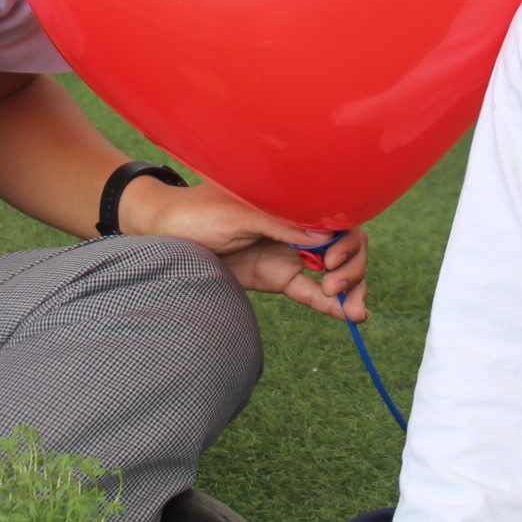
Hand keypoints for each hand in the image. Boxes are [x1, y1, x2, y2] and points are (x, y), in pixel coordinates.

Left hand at [124, 176, 370, 322]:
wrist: (166, 232)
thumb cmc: (199, 211)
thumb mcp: (240, 213)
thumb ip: (280, 225)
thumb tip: (323, 236)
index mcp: (293, 205)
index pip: (338, 220)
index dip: (348, 240)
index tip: (332, 258)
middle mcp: (297, 229)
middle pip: (345, 248)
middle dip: (354, 268)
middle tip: (335, 285)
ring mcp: (288, 255)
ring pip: (334, 273)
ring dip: (351, 289)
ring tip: (355, 312)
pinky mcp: (277, 278)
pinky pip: (310, 292)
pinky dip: (331, 304)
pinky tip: (351, 315)